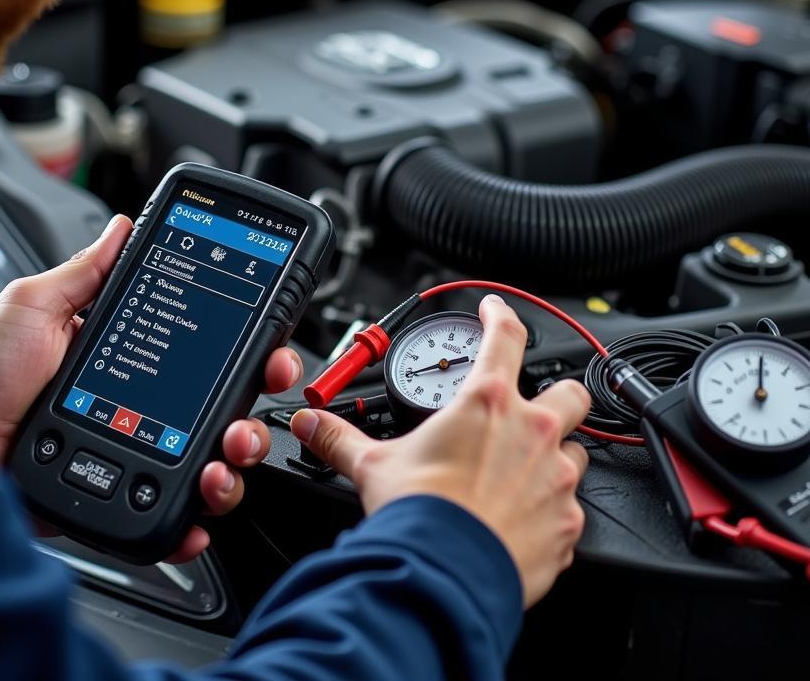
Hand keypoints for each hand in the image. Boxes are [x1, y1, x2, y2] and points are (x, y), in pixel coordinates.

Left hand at [0, 215, 303, 562]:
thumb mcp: (35, 304)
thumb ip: (85, 272)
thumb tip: (121, 228)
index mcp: (126, 356)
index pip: (203, 355)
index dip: (245, 355)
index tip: (269, 352)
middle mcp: (136, 405)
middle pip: (217, 416)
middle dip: (250, 420)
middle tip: (246, 419)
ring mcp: (128, 451)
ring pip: (203, 467)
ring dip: (229, 469)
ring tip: (221, 461)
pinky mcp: (110, 496)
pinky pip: (164, 513)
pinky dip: (190, 520)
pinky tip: (195, 513)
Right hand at [290, 294, 589, 607]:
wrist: (446, 575)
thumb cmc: (419, 514)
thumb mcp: (374, 465)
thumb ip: (341, 438)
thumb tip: (311, 424)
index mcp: (488, 403)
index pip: (505, 337)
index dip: (500, 314)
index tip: (495, 310)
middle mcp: (532, 432)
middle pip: (569, 392)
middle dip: (557, 394)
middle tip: (529, 408)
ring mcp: (556, 478)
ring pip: (576, 452)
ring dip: (556, 456)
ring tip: (522, 473)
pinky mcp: (567, 524)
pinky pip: (570, 509)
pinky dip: (551, 510)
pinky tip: (522, 519)